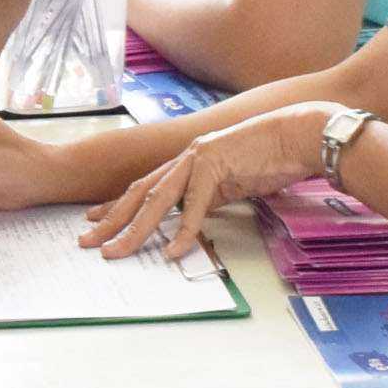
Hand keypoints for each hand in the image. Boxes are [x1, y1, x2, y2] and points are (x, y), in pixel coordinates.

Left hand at [80, 105, 322, 260]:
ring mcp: (199, 160)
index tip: (96, 220)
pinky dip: (182, 232)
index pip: (145, 186)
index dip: (118, 204)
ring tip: (116, 252)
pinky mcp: (217, 167)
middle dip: (111, 219)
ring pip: (157, 201)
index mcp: (189, 160)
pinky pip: (195, 207)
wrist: (298, 135)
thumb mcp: (232, 182)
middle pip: (140, 193)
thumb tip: (192, 222)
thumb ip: (209, 198)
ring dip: (134, 230)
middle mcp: (187, 158)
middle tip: (89, 241)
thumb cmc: (271, 158)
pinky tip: (172, 251)